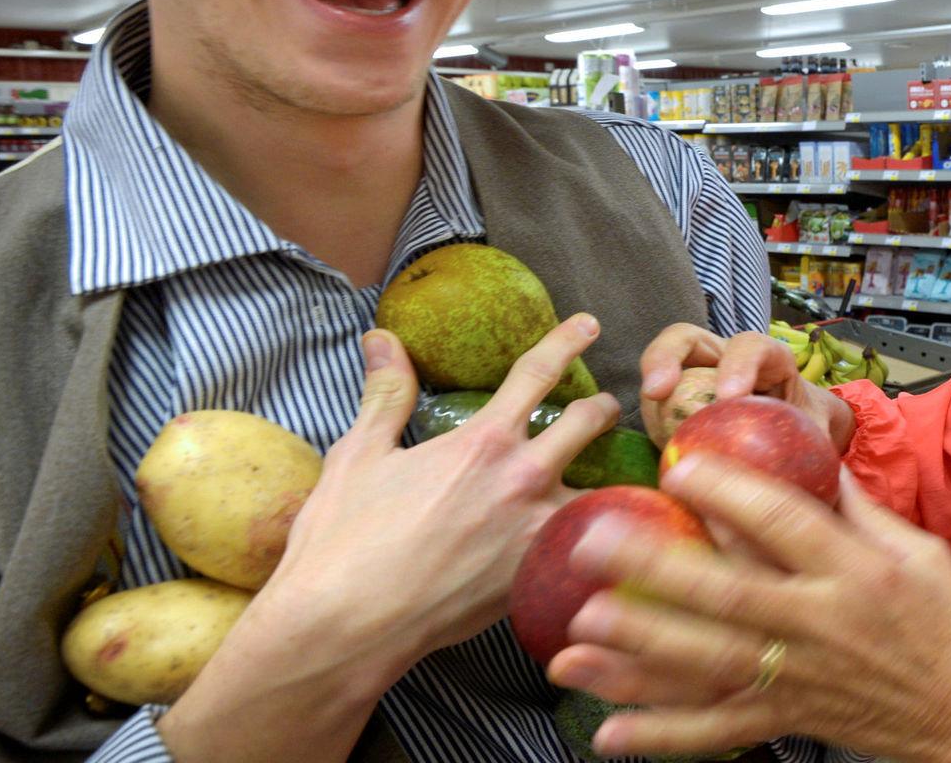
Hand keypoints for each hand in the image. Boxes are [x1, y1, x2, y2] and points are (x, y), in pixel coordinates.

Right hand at [157, 314, 618, 761]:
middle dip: (601, 408)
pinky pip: (582, 547)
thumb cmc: (344, 540)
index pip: (538, 373)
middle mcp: (523, 480)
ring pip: (596, 490)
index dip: (566, 341)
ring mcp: (537, 534)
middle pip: (587, 424)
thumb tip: (383, 340)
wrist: (346, 627)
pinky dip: (587, 534)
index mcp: (483, 443)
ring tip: (601, 476)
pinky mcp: (537, 581)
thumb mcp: (360, 455)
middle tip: (606, 405)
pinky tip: (586, 539)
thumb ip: (385, 394)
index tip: (588, 325)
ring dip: (600, 477)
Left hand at [546, 456, 950, 762]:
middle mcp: (818, 626)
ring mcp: (796, 680)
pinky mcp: (783, 721)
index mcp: (853, 572)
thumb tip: (799, 447)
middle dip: (654, 570)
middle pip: (727, 595)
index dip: (730, 494)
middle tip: (590, 543)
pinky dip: (660, 734)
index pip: (784, 523)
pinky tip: (606, 730)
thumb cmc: (942, 623)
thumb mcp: (914, 548)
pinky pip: (714, 731)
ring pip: (707, 666)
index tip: (678, 467)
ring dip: (636, 655)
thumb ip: (852, 504)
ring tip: (575, 638)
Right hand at [639, 323, 853, 450]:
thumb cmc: (807, 430)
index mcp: (768, 359)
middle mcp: (725, 359)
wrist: (795, 439)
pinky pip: (656, 407)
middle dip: (666, 357)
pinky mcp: (677, 403)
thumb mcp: (817, 434)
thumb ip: (812, 446)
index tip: (729, 396)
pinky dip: (653, 423)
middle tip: (657, 391)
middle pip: (687, 339)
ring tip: (655, 429)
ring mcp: (695, 377)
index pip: (752, 347)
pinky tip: (661, 449)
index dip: (739, 364)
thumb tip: (807, 480)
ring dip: (653, 396)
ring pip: (661, 367)